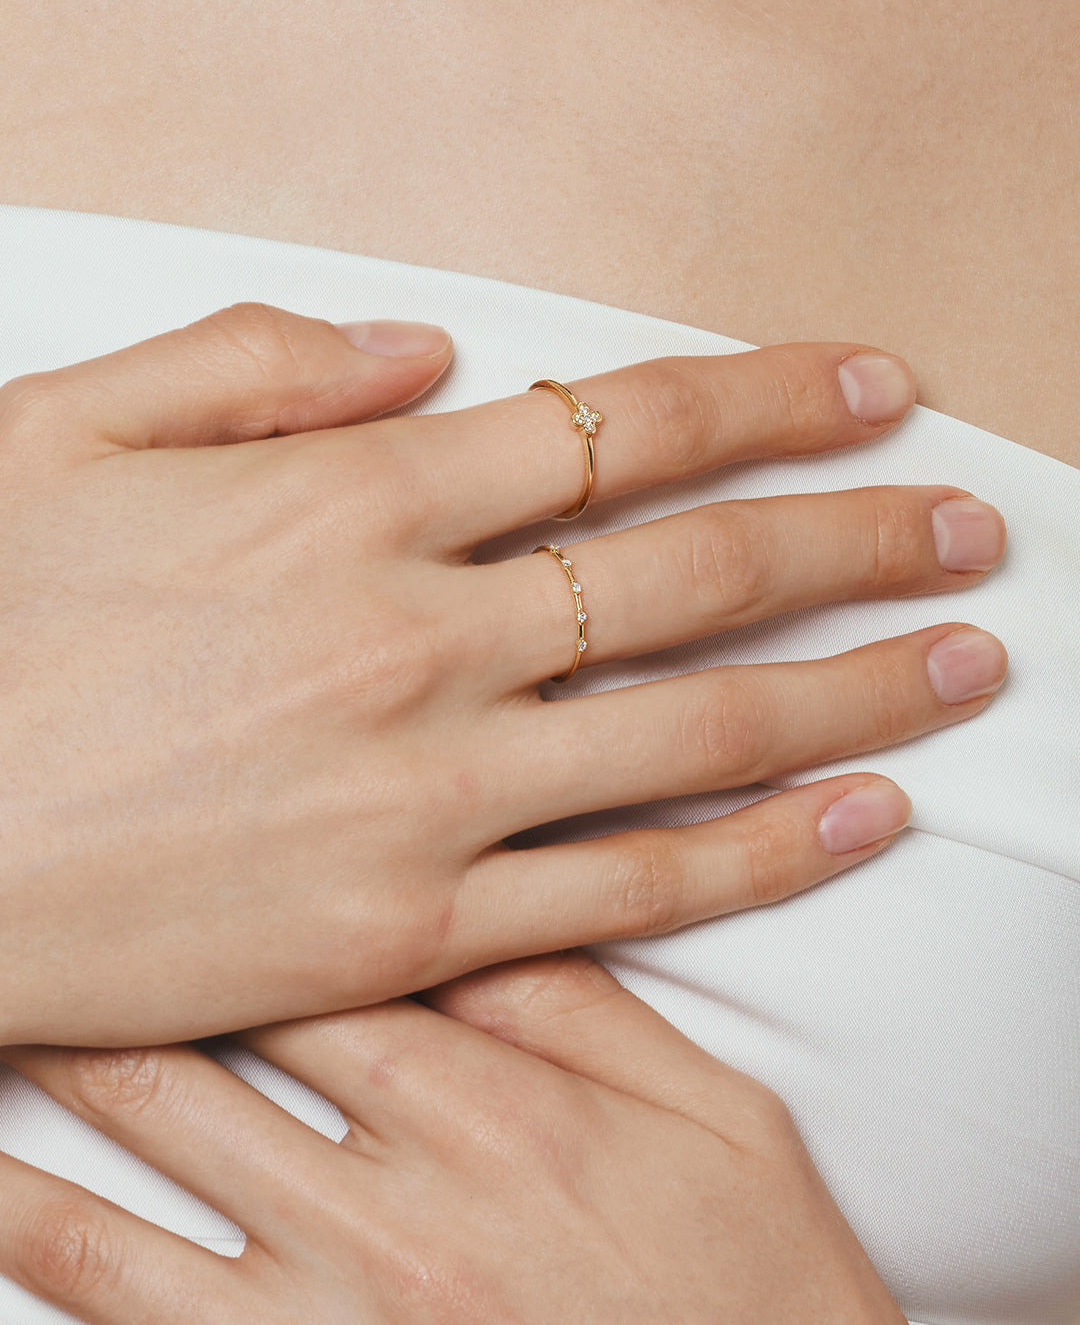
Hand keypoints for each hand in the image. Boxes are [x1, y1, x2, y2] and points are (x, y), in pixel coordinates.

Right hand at [0, 303, 1006, 1044]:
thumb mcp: (69, 429)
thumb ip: (260, 364)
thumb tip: (433, 357)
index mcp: (344, 498)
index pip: (621, 422)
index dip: (769, 396)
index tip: (872, 388)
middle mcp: (415, 634)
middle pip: (698, 564)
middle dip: (859, 532)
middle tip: (970, 519)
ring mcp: (425, 789)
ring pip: (699, 724)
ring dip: (858, 682)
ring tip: (968, 656)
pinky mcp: (409, 927)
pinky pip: (630, 887)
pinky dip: (762, 850)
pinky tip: (862, 813)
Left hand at [0, 954, 906, 1322]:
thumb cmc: (755, 1279)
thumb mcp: (719, 1118)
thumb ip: (597, 1013)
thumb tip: (507, 890)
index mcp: (504, 1102)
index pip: (347, 947)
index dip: (248, 876)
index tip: (175, 820)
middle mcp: (402, 1191)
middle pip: (227, 1032)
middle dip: (130, 953)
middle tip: (54, 877)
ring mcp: (342, 1301)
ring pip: (148, 1163)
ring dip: (54, 1071)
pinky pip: (136, 1310)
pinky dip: (45, 1245)